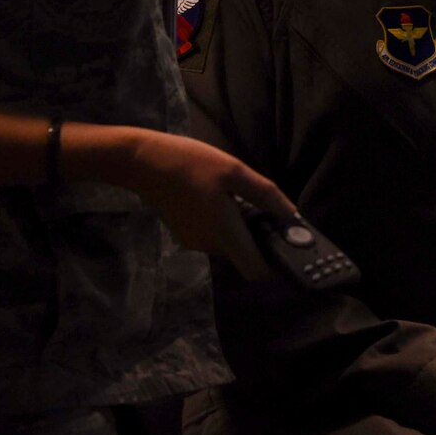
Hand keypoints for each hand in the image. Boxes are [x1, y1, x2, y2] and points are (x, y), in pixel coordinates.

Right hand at [116, 130, 294, 279]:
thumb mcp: (234, 171)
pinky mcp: (185, 234)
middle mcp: (210, 245)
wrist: (143, 163)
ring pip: (229, 245)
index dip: (275, 265)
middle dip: (259, 239)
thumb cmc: (191, 163)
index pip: (256, 271)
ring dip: (241, 229)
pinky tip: (219, 199)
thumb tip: (292, 215)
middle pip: (244, 256)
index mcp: (225, 233)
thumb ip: (265, 195)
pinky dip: (224, 225)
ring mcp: (194, 241)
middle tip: (267, 213)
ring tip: (239, 199)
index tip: (285, 246)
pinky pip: (214, 236)